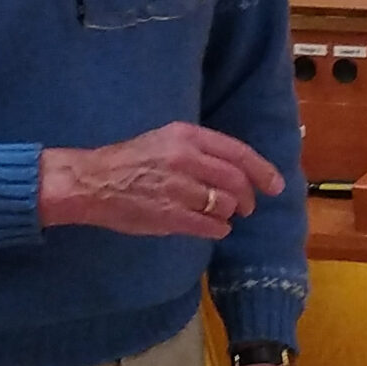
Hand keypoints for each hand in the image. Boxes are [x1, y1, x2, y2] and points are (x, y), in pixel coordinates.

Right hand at [38, 122, 282, 239]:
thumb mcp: (167, 140)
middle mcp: (185, 159)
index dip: (262, 170)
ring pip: (224, 205)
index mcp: (186, 136)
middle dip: (248, 197)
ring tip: (222, 215)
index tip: (275, 185)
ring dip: (230, 214)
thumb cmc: (130, 161)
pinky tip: (214, 228)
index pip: (237, 153)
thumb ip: (201, 151)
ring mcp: (177, 188)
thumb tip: (239, 169)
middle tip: (248, 206)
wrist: (92, 182)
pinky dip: (218, 229)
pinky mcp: (169, 215)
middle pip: (236, 181)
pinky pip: (209, 226)